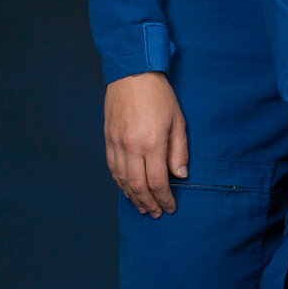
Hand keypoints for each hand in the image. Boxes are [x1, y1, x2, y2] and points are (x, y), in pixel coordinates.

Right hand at [104, 72, 187, 216]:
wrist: (132, 75)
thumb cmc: (160, 96)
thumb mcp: (178, 121)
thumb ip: (179, 150)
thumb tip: (180, 175)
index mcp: (151, 143)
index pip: (157, 181)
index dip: (164, 198)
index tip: (170, 208)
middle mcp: (130, 147)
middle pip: (137, 185)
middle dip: (148, 202)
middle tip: (156, 214)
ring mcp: (116, 144)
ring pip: (122, 180)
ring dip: (132, 197)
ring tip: (142, 207)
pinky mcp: (107, 140)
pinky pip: (112, 168)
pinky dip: (120, 183)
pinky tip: (127, 190)